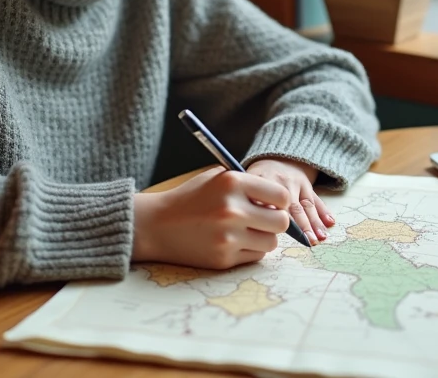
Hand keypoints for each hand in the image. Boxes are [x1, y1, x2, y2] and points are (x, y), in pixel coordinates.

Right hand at [131, 167, 290, 269]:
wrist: (156, 225)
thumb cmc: (190, 198)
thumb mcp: (216, 178)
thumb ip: (248, 185)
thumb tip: (280, 201)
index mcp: (232, 183)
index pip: (281, 196)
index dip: (279, 201)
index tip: (272, 204)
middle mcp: (232, 210)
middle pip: (281, 222)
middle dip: (276, 221)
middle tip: (264, 220)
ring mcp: (228, 237)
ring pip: (271, 242)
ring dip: (264, 237)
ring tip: (247, 231)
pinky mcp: (223, 258)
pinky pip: (255, 256)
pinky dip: (250, 250)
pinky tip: (234, 241)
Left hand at [246, 158, 333, 244]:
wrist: (275, 158)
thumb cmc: (257, 178)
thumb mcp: (248, 182)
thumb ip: (250, 199)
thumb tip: (252, 221)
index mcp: (266, 182)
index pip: (272, 202)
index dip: (278, 216)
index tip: (281, 232)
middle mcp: (284, 183)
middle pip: (294, 206)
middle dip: (303, 225)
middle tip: (309, 242)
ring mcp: (298, 185)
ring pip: (307, 205)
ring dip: (315, 222)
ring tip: (321, 237)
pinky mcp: (308, 186)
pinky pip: (317, 200)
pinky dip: (324, 211)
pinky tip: (330, 222)